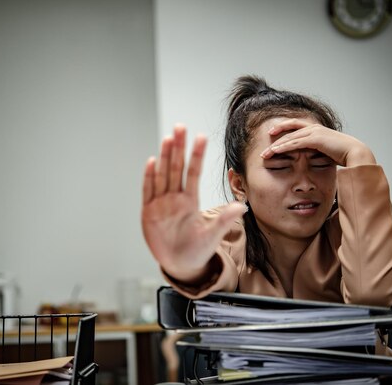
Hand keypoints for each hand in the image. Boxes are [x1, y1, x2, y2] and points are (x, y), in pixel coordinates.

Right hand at [141, 124, 246, 282]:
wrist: (179, 265)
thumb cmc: (197, 251)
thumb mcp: (212, 236)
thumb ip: (223, 220)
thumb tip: (243, 206)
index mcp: (190, 202)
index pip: (194, 173)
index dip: (197, 155)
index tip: (201, 137)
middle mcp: (175, 198)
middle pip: (176, 168)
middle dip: (178, 148)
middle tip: (180, 127)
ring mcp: (161, 203)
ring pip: (162, 175)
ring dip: (164, 157)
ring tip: (168, 138)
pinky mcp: (148, 211)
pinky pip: (148, 190)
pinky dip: (149, 177)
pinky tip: (151, 161)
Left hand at [260, 119, 375, 166]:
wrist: (355, 153)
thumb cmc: (342, 154)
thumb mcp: (325, 150)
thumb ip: (316, 151)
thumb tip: (310, 157)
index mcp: (315, 129)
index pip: (294, 126)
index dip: (282, 129)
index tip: (271, 135)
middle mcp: (313, 128)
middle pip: (288, 130)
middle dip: (274, 138)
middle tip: (264, 149)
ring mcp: (314, 132)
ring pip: (289, 138)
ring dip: (276, 146)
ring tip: (265, 153)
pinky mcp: (315, 139)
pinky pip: (295, 143)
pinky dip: (283, 147)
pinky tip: (275, 151)